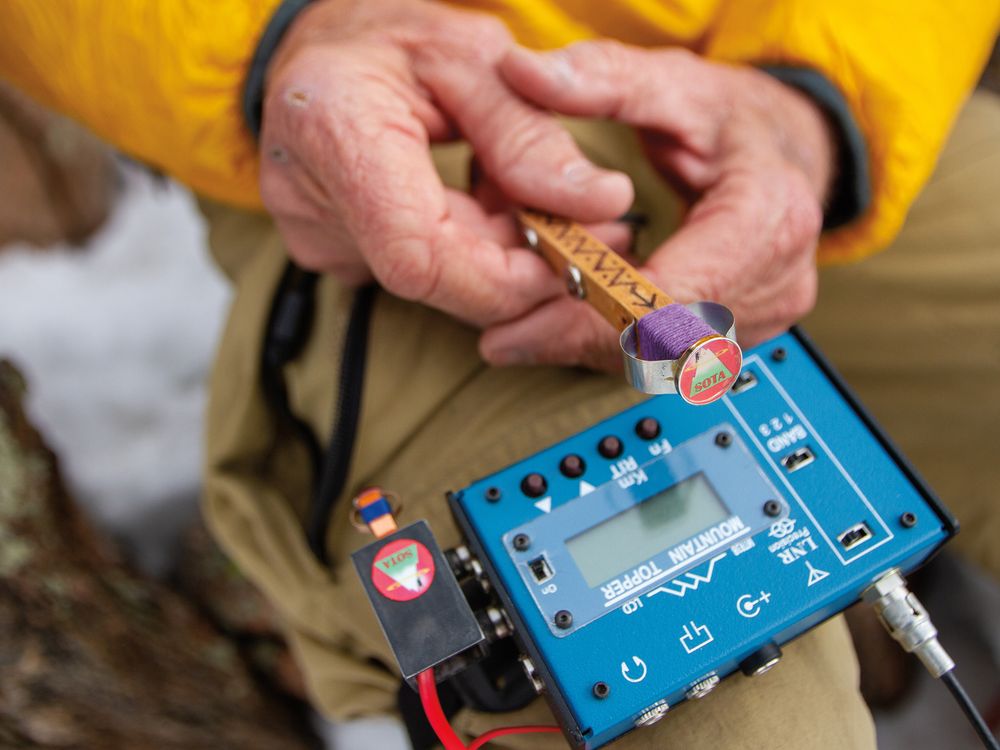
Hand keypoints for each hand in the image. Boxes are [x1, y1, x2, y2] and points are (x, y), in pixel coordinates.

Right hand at [259, 0, 633, 325]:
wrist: (316, 54)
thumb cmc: (387, 40)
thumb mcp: (472, 58)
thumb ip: (532, 136)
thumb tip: (603, 202)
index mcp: (334, 132)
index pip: (421, 259)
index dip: (505, 278)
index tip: (569, 257)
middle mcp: (309, 199)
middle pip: (438, 277)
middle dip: (520, 259)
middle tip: (580, 219)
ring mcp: (317, 235)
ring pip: (438, 281)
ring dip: (498, 248)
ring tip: (522, 188)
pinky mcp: (334, 251)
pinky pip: (422, 270)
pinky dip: (469, 245)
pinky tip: (482, 199)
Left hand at [480, 42, 834, 369]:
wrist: (789, 150)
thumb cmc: (735, 120)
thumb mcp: (674, 85)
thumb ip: (602, 78)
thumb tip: (525, 71)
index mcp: (767, 222)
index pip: (665, 303)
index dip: (584, 321)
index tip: (514, 328)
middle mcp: (776, 282)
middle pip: (657, 342)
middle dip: (574, 336)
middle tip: (502, 333)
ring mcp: (765, 315)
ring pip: (657, 359)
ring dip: (589, 345)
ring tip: (523, 327)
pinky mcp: (742, 332)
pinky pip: (666, 355)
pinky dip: (613, 341)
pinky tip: (567, 321)